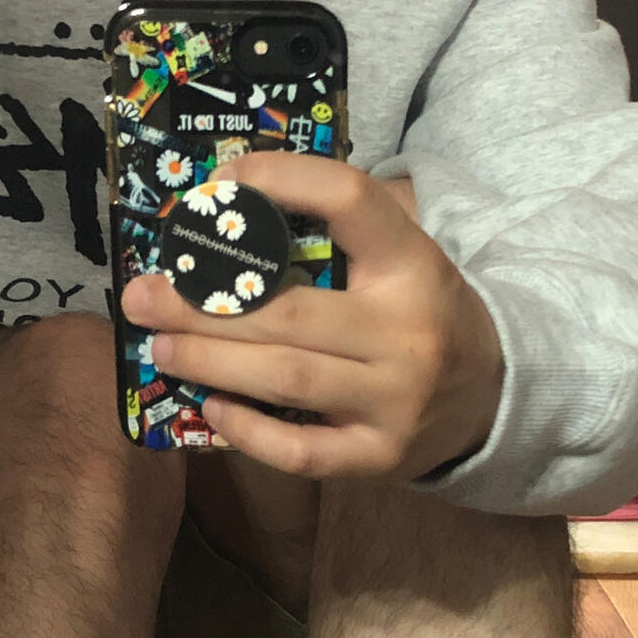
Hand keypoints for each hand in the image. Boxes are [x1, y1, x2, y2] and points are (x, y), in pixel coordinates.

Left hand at [121, 156, 503, 480]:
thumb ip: (336, 229)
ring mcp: (395, 402)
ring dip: (210, 363)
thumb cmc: (420, 312)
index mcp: (413, 263)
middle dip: (201, 304)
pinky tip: (212, 409)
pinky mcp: (379, 457)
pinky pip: (300, 452)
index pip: (349, 199)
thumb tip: (228, 199)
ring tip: (160, 348)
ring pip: (286, 379)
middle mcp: (407, 332)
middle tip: (142, 296)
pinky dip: (247, 431)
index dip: (279, 179)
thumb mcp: (403, 257)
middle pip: (288, 313)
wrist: (495, 395)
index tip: (217, 183)